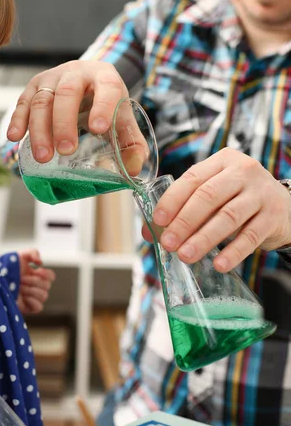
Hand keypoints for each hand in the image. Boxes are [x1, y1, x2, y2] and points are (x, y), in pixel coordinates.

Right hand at [6, 60, 128, 160]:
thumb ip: (132, 144)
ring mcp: (52, 78)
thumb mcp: (123, 119)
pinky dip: (17, 119)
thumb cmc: (107, 104)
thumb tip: (133, 169)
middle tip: (66, 150)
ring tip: (43, 157)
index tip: (99, 129)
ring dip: (40, 129)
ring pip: (42, 100)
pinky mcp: (34, 86)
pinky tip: (15, 137)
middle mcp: (77, 72)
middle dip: (64, 123)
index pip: (107, 89)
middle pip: (67, 94)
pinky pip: (23, 101)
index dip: (103, 107)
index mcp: (106, 77)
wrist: (88, 82)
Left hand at [16, 249, 55, 313]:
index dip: (46, 274)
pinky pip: (39, 307)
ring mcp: (32, 298)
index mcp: (36, 276)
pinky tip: (22, 296)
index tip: (37, 270)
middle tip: (21, 279)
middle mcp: (36, 287)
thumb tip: (41, 262)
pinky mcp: (28, 308)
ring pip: (44, 296)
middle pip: (47, 286)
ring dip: (30, 290)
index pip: (51, 277)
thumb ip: (33, 253)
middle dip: (33, 281)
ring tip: (19, 287)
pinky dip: (32, 301)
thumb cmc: (6, 268)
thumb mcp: (19, 255)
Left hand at [143, 148, 290, 271]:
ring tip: (186, 256)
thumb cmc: (238, 199)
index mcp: (223, 161)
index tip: (157, 221)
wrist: (284, 207)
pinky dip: (233, 252)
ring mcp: (261, 193)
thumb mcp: (213, 196)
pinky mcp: (274, 216)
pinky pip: (250, 236)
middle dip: (184, 222)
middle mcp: (243, 171)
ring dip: (204, 239)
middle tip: (168, 243)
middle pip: (208, 196)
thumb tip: (149, 232)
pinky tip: (219, 265)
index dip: (172, 200)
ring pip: (228, 216)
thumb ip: (183, 209)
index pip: (192, 178)